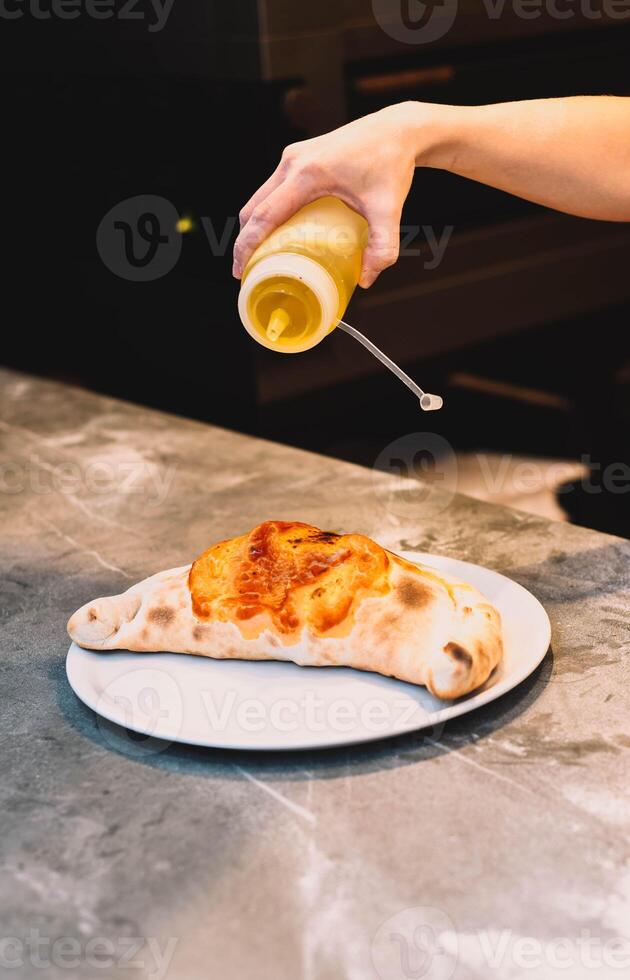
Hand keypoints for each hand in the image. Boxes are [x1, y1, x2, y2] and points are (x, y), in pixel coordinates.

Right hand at [233, 102, 431, 287]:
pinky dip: (268, 212)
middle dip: (245, 240)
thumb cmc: (392, 164)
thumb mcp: (389, 208)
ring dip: (254, 226)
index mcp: (307, 174)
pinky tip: (276, 232)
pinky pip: (273, 189)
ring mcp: (293, 157)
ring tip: (260, 256)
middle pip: (254, 207)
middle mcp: (293, 162)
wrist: (398, 129)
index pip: (265, 215)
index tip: (240, 270)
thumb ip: (383, 246)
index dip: (248, 245)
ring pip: (260, 197)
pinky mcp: (298, 156)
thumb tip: (367, 279)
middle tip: (247, 271)